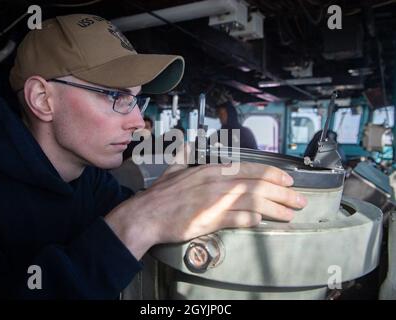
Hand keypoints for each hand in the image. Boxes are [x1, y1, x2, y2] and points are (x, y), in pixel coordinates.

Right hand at [105, 161, 306, 259]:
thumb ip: (184, 154)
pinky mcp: (210, 219)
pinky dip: (253, 220)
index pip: (250, 168)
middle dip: (283, 192)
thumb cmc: (161, 194)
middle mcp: (217, 182)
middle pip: (258, 184)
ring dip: (275, 208)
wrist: (146, 214)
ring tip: (290, 214)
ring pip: (253, 202)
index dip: (272, 174)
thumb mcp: (174, 168)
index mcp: (211, 169)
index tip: (288, 180)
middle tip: (299, 199)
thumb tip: (185, 140)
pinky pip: (238, 218)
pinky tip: (263, 222)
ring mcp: (214, 201)